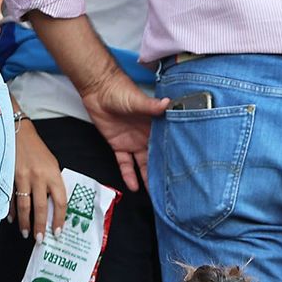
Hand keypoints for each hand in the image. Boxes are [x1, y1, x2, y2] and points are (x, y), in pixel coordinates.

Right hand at [11, 119, 67, 241]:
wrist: (17, 131)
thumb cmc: (36, 150)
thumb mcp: (51, 164)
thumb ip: (53, 184)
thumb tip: (53, 207)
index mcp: (53, 174)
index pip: (60, 202)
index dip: (59, 219)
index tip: (58, 232)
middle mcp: (39, 177)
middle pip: (41, 208)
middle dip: (40, 226)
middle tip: (40, 240)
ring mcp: (21, 176)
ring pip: (23, 205)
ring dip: (24, 222)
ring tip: (26, 233)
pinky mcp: (8, 175)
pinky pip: (9, 198)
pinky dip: (10, 210)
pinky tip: (12, 219)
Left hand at [78, 68, 169, 191]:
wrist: (98, 88)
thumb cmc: (120, 90)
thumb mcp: (137, 100)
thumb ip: (151, 105)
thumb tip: (168, 103)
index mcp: (155, 125)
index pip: (167, 144)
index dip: (175, 156)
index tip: (183, 169)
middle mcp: (146, 136)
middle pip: (157, 157)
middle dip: (164, 171)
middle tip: (172, 188)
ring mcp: (133, 142)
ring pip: (143, 164)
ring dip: (148, 177)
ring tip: (155, 192)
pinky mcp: (119, 146)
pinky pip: (125, 164)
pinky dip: (128, 175)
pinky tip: (134, 186)